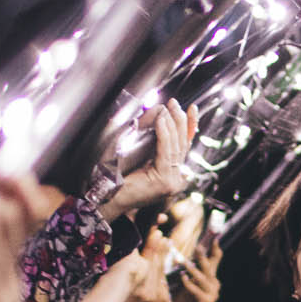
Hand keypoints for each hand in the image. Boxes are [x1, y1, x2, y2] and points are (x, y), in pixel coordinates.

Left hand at [103, 101, 199, 219]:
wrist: (109, 198)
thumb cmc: (119, 177)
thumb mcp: (140, 153)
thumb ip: (153, 140)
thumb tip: (159, 114)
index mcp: (171, 174)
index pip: (184, 146)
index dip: (189, 126)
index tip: (191, 109)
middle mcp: (175, 179)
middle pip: (182, 145)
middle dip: (181, 121)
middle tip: (176, 104)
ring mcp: (172, 182)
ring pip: (176, 147)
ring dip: (173, 124)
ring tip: (169, 108)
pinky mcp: (165, 181)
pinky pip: (166, 153)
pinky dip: (164, 135)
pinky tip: (162, 120)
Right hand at [121, 231, 171, 301]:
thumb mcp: (122, 296)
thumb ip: (129, 278)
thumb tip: (134, 257)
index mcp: (144, 291)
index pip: (150, 264)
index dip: (154, 247)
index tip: (158, 234)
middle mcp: (157, 296)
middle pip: (159, 269)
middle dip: (162, 252)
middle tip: (165, 238)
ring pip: (163, 281)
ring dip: (161, 269)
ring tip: (162, 254)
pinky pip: (164, 295)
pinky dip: (160, 289)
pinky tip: (155, 285)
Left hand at [170, 242, 222, 301]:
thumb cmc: (184, 299)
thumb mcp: (184, 282)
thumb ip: (185, 270)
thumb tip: (177, 254)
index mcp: (211, 277)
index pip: (216, 260)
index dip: (215, 249)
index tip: (214, 238)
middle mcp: (214, 284)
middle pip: (210, 267)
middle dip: (203, 257)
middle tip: (198, 247)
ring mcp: (212, 293)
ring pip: (203, 278)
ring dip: (193, 270)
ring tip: (184, 263)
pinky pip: (197, 290)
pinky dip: (189, 284)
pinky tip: (182, 278)